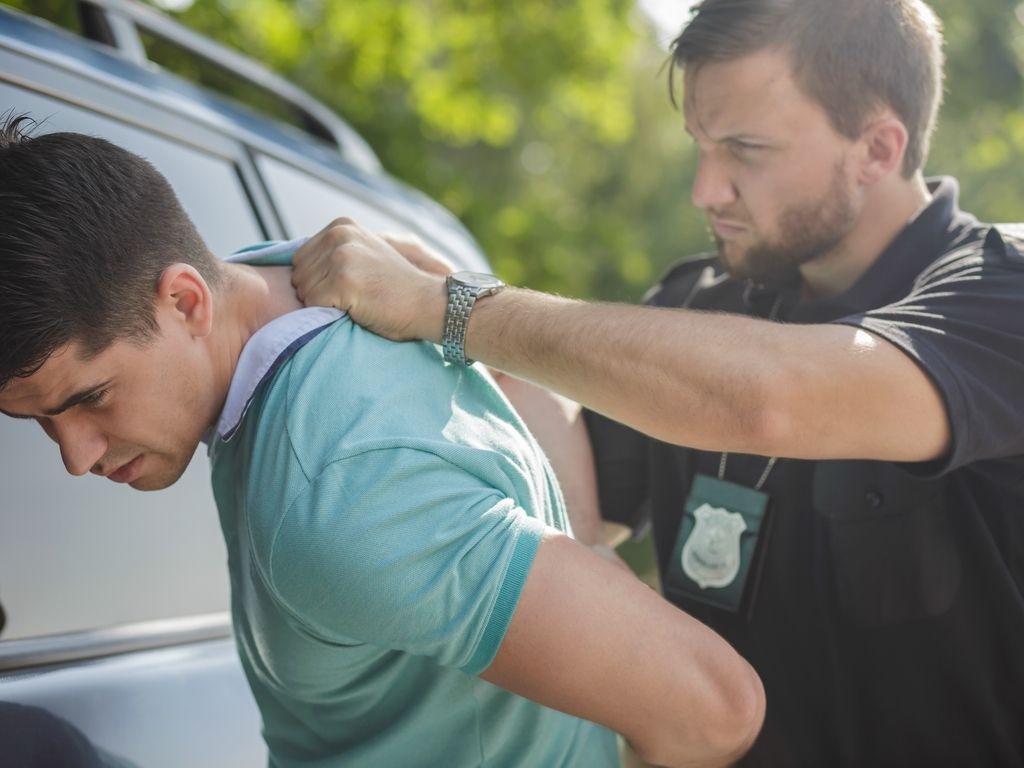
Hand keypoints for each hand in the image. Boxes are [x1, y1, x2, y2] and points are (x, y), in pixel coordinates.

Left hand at [291, 218, 447, 341]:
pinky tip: (356, 309)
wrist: (427, 303)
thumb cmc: (395, 288)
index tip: (347, 287)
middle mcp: (339, 235)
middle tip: (351, 298)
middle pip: (298, 274)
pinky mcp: (343, 280)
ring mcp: (341, 256)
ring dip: (324, 305)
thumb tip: (294, 264)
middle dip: (316, 292)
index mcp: (341, 225)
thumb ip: (334, 250)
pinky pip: (313, 305)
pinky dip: (329, 314)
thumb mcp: (364, 254)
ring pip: (304, 291)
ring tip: (355, 302)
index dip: (317, 280)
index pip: (299, 258)